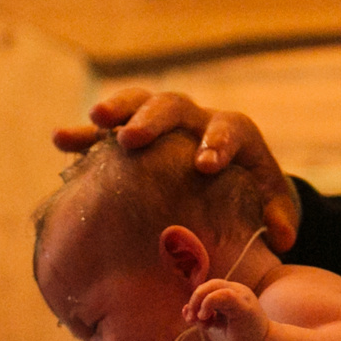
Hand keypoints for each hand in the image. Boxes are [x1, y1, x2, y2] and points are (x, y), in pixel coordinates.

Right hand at [52, 89, 299, 250]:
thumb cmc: (252, 196)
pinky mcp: (131, 136)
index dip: (217, 143)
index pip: (228, 128)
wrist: (228, 181)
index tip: (205, 164)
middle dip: (153, 121)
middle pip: (174, 106)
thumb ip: (277, 218)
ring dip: (117, 111)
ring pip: (138, 103)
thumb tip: (281, 237)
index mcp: (232, 134)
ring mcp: (161, 123)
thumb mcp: (271, 207)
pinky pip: (105, 129)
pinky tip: (59, 140)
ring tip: (95, 121)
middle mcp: (194, 120)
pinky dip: (84, 133)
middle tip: (132, 139)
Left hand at [186, 278, 269, 340]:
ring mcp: (242, 297)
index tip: (190, 319)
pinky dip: (209, 303)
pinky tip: (205, 317)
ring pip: (215, 286)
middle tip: (191, 318)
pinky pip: (224, 295)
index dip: (195, 300)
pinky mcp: (245, 307)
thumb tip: (185, 310)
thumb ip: (201, 318)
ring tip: (199, 319)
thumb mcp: (215, 327)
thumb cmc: (239, 340)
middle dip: (195, 299)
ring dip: (200, 301)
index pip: (208, 288)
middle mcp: (238, 291)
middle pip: (209, 284)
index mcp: (231, 294)